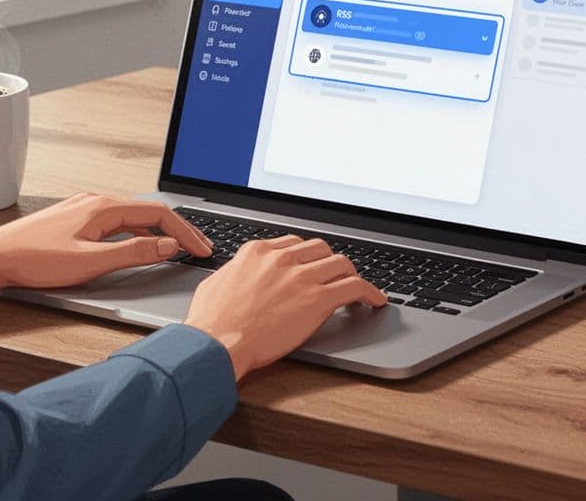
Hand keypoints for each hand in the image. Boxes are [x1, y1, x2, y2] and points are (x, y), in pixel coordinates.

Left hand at [0, 193, 212, 301]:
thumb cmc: (34, 260)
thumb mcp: (91, 261)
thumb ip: (134, 252)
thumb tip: (168, 245)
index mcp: (104, 207)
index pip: (159, 214)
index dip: (186, 232)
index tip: (202, 249)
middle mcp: (96, 201)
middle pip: (149, 212)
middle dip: (178, 229)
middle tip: (199, 248)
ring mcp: (84, 208)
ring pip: (133, 216)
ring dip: (159, 230)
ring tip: (178, 247)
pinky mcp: (75, 219)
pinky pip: (117, 220)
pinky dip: (139, 231)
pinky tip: (141, 243)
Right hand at [184, 236, 387, 379]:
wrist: (215, 343)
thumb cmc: (210, 322)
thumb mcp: (217, 284)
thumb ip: (235, 273)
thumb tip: (239, 276)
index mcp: (257, 252)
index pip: (293, 243)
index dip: (307, 256)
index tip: (311, 264)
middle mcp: (282, 259)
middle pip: (320, 249)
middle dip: (329, 261)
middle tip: (335, 275)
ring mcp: (301, 278)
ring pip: (341, 263)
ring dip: (350, 274)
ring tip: (356, 286)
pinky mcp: (317, 300)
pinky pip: (354, 287)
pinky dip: (370, 292)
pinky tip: (375, 300)